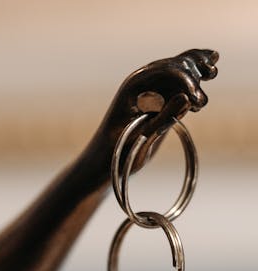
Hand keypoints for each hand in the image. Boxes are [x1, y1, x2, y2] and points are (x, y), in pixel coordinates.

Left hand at [86, 49, 217, 179]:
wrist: (103, 161)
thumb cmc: (118, 152)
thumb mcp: (142, 138)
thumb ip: (164, 117)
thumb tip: (187, 98)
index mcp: (134, 85)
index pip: (166, 70)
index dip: (186, 81)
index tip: (197, 102)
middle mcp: (142, 80)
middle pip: (176, 66)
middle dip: (194, 77)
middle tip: (201, 103)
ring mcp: (151, 86)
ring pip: (180, 69)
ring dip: (197, 72)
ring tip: (210, 79)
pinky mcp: (158, 96)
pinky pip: (180, 81)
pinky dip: (194, 79)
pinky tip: (209, 73)